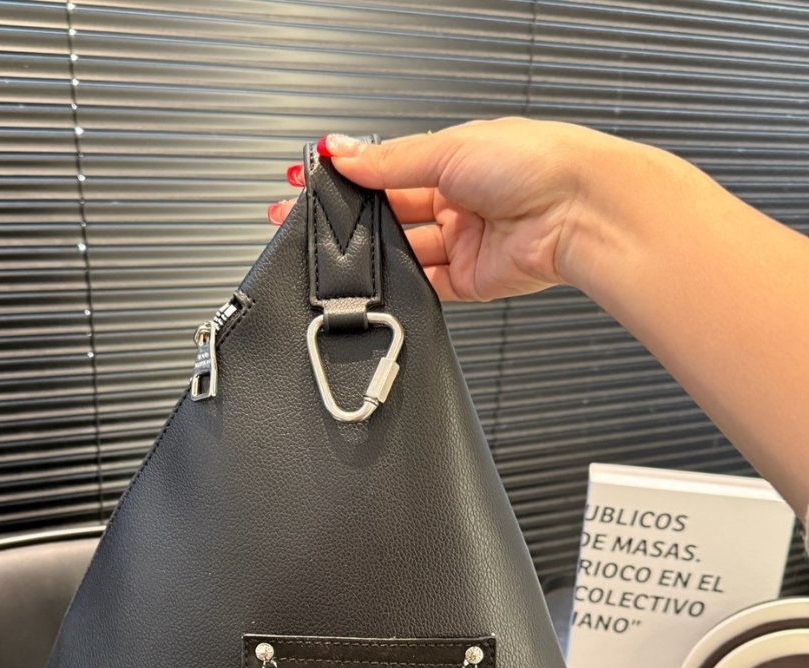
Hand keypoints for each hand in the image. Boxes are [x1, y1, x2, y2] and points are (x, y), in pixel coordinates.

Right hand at [269, 118, 616, 301]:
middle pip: (394, 214)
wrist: (580, 212)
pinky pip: (428, 286)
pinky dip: (405, 285)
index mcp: (455, 159)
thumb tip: (342, 152)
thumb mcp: (450, 149)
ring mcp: (464, 242)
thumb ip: (390, 161)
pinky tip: (388, 277)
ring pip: (406, 253)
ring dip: (381, 252)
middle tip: (323, 221)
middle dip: (360, 218)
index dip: (355, 179)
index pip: (391, 171)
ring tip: (358, 247)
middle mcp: (459, 200)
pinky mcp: (470, 281)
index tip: (320, 184)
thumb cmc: (538, 163)